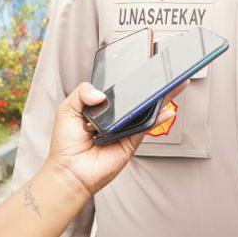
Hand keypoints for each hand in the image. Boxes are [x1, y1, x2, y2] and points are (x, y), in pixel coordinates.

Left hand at [45, 82, 183, 196]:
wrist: (70, 170)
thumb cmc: (66, 144)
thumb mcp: (67, 109)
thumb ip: (81, 92)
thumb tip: (101, 93)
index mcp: (100, 107)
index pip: (118, 89)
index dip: (128, 79)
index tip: (141, 66)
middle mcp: (115, 117)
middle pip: (136, 98)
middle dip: (149, 85)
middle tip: (160, 72)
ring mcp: (125, 128)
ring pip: (145, 110)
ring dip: (160, 98)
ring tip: (171, 84)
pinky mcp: (132, 141)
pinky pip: (147, 126)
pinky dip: (159, 118)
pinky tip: (167, 110)